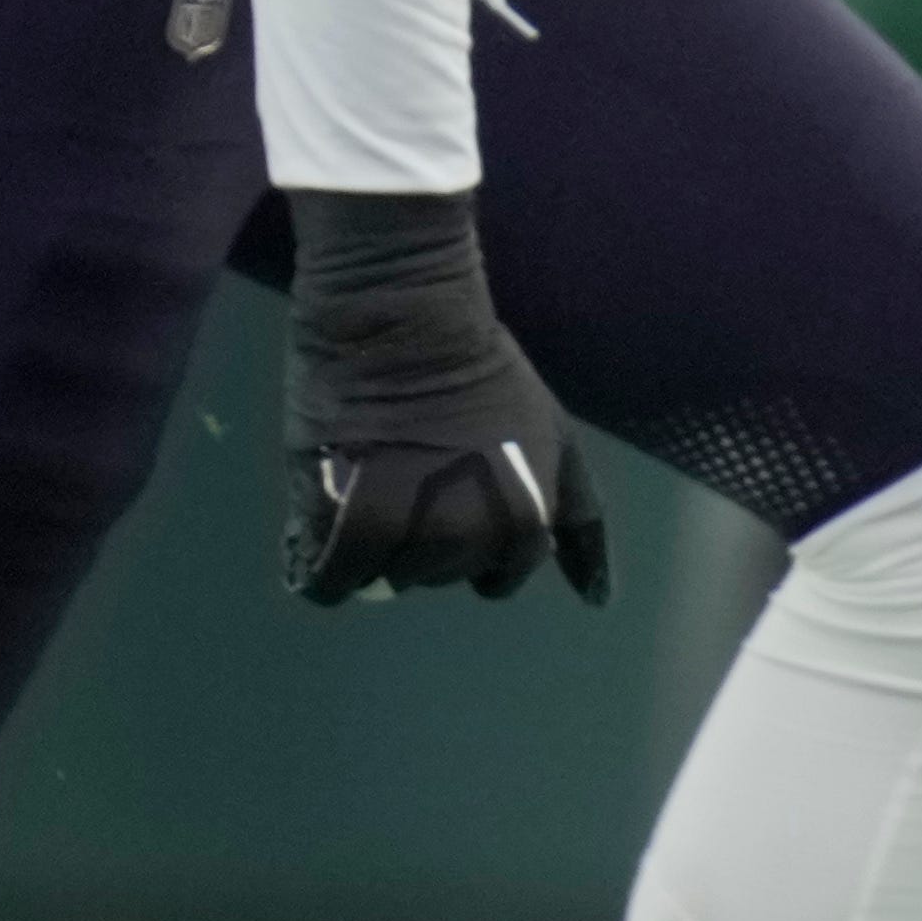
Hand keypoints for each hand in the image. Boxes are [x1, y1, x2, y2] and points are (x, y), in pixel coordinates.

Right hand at [279, 189, 606, 604]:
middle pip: (435, 577)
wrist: (407, 321)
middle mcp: (471, 539)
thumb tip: (599, 599)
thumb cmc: (484, 373)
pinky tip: (323, 528)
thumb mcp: (557, 441)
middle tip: (407, 473)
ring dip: (370, 546)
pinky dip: (322, 569)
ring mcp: (409, 533)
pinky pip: (330, 580)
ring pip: (381, 579)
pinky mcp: (346, 519)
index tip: (453, 490)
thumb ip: (581, 518)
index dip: (471, 538)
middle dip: (422, 537)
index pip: (494, 578)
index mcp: (526, 525)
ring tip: (365, 482)